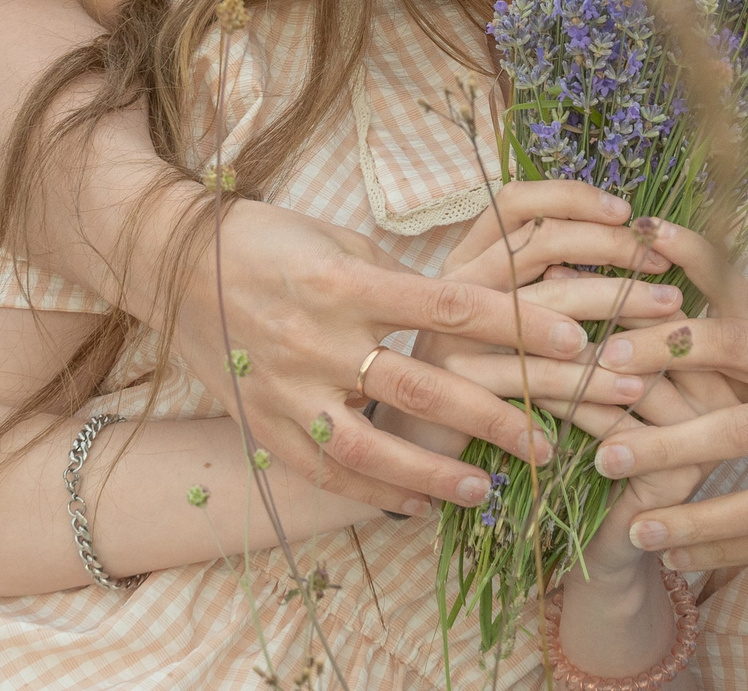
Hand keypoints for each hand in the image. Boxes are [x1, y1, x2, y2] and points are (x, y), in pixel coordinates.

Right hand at [162, 183, 644, 514]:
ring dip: (437, 475)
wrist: (172, 263)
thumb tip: (467, 309)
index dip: (516, 326)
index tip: (575, 341)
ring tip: (488, 492)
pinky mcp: (263, 423)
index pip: (450, 306)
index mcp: (345, 280)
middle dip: (496, 417)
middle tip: (551, 440)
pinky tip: (416, 507)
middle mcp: (317, 337)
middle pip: (425, 385)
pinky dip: (373, 495)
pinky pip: (324, 471)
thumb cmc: (268, 240)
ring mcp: (286, 388)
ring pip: (373, 448)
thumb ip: (400, 281)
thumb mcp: (340, 240)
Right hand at [406, 213, 743, 465]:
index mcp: (467, 257)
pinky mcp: (456, 387)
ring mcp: (450, 333)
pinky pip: (534, 380)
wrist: (409, 445)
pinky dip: (586, 386)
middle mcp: (453, 283)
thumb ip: (539, 282)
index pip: (517, 203)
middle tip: (666, 275)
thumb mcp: (498, 318)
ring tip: (665, 334)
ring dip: (612, 314)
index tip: (627, 212)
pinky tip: (627, 394)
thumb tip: (618, 247)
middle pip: (538, 244)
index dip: (572, 199)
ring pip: (543, 308)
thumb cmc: (473, 373)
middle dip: (611, 253)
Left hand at [589, 320, 747, 572]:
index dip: (673, 344)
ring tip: (635, 528)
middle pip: (738, 429)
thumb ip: (745, 353)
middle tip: (605, 453)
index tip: (612, 354)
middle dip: (667, 444)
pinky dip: (727, 552)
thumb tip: (662, 326)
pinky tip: (681, 558)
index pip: (734, 340)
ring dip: (694, 519)